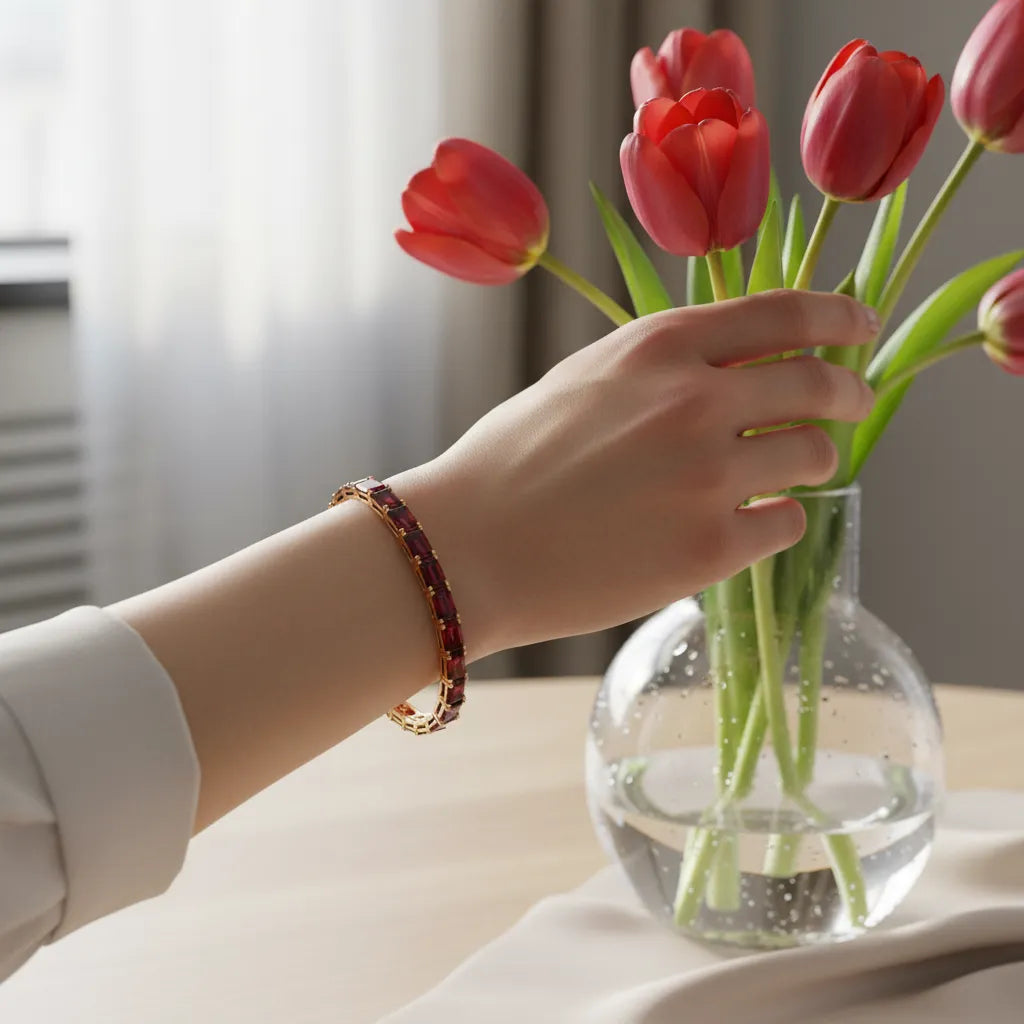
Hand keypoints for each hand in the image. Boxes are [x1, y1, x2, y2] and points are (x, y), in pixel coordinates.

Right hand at [391, 291, 877, 659]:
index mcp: (659, 346)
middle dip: (849, 393)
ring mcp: (708, 474)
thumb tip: (730, 371)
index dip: (838, 316)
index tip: (861, 327)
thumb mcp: (582, 380)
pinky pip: (785, 523)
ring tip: (790, 473)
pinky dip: (777, 519)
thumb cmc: (509, 462)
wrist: (468, 546)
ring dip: (812, 461)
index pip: (784, 312)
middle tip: (852, 404)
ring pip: (813, 455)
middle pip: (820, 382)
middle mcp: (695, 399)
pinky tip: (749, 523)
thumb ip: (659, 367)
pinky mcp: (710, 546)